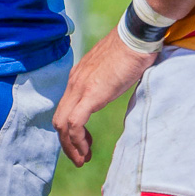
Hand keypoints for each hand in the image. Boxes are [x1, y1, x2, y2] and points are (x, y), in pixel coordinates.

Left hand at [52, 27, 158, 165]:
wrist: (136, 36)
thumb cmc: (132, 50)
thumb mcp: (114, 70)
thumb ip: (108, 81)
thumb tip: (114, 88)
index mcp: (79, 76)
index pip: (65, 108)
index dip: (70, 129)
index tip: (84, 142)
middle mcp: (74, 82)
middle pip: (58, 118)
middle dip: (67, 143)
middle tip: (81, 156)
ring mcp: (80, 87)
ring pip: (62, 123)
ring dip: (70, 146)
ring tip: (82, 159)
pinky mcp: (90, 94)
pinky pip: (74, 123)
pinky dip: (76, 140)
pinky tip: (86, 150)